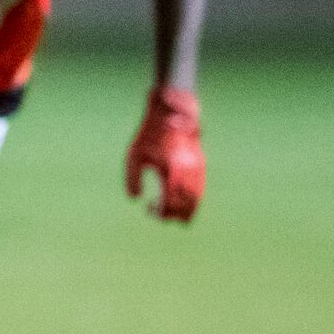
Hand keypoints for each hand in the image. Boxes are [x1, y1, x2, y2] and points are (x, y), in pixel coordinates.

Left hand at [126, 85, 203, 221]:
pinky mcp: (200, 162)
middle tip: (162, 218)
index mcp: (170, 167)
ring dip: (188, 210)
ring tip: (178, 220)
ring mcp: (196, 165)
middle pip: (185, 201)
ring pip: (197, 195)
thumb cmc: (149, 134)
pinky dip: (195, 199)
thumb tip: (135, 198)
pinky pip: (201, 186)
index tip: (149, 210)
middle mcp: (186, 168)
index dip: (161, 210)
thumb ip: (133, 178)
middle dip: (175, 214)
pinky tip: (187, 205)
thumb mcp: (134, 155)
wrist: (171, 113)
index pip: (170, 199)